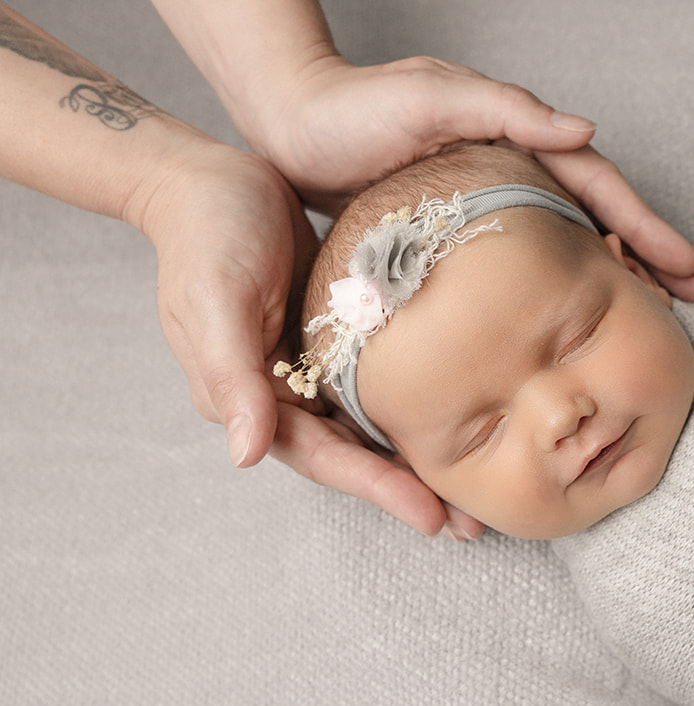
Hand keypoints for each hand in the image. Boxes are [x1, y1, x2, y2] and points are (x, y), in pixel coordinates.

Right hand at [130, 135, 482, 537]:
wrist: (209, 179)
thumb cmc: (207, 235)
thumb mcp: (215, 300)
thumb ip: (231, 379)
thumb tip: (246, 455)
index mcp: (250, 399)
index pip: (323, 457)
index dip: (377, 489)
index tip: (429, 517)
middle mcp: (283, 395)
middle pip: (355, 456)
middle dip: (409, 491)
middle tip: (469, 525)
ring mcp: (312, 370)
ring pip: (373, 429)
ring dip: (419, 460)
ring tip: (475, 492)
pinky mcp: (337, 340)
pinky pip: (381, 388)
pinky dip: (417, 409)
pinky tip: (464, 418)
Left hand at [251, 54, 693, 298]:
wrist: (288, 120)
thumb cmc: (354, 108)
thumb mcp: (432, 98)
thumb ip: (507, 110)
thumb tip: (585, 129)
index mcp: (519, 143)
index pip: (601, 188)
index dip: (648, 228)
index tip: (687, 268)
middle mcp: (514, 170)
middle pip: (599, 218)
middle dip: (651, 256)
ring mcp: (491, 201)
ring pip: (569, 242)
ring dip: (614, 275)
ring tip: (649, 318)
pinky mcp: (461, 230)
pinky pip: (528, 260)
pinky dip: (560, 284)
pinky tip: (570, 320)